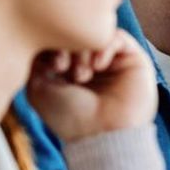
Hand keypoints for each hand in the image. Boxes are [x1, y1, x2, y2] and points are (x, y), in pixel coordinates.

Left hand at [26, 30, 154, 141]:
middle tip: (65, 67)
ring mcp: (113, 62)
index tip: (52, 65)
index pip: (59, 41)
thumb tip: (42, 40)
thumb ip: (35, 61)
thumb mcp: (38, 90)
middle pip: (77, 35)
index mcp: (69, 73)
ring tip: (83, 74)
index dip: (52, 45)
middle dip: (68, 46)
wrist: (103, 134)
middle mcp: (91, 65)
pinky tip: (98, 66)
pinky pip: (118, 36)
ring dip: (85, 49)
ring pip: (96, 34)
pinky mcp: (134, 59)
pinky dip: (105, 46)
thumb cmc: (70, 118)